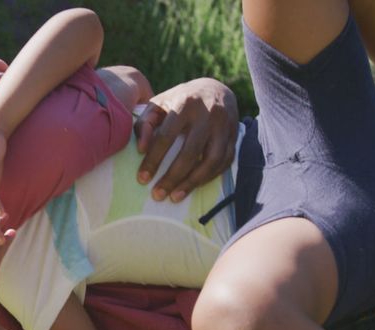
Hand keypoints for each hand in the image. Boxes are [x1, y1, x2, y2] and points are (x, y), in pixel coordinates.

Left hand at [135, 78, 238, 201]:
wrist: (215, 88)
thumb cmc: (180, 100)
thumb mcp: (158, 104)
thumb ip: (144, 123)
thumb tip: (140, 149)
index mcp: (184, 104)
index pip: (167, 136)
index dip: (153, 159)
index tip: (142, 179)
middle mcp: (207, 114)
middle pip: (190, 152)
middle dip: (172, 177)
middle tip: (157, 195)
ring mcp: (224, 126)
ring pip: (212, 160)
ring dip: (193, 182)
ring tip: (175, 197)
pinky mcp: (235, 136)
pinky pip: (225, 162)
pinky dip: (209, 177)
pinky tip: (194, 186)